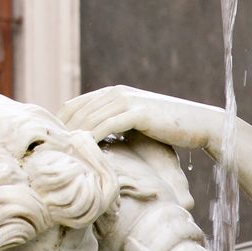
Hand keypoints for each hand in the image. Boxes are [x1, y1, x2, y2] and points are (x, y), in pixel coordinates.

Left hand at [59, 86, 227, 155]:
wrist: (200, 124)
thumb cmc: (171, 130)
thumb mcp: (139, 125)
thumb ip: (118, 126)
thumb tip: (99, 143)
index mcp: (114, 94)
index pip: (76, 105)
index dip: (61, 123)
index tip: (53, 145)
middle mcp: (116, 93)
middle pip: (77, 110)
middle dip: (61, 131)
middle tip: (50, 153)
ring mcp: (126, 101)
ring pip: (89, 118)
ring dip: (73, 136)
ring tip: (62, 156)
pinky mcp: (136, 113)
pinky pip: (106, 125)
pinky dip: (92, 138)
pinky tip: (83, 152)